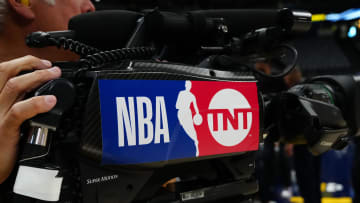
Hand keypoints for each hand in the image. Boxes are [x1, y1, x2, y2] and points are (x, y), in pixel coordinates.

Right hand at [0, 56, 60, 182]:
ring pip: (13, 87)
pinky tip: (50, 101)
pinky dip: (36, 103)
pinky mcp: (4, 129)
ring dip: (37, 77)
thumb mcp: (9, 116)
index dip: (24, 62)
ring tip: (54, 76)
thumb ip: (19, 102)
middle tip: (52, 68)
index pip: (3, 71)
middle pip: (5, 72)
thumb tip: (42, 91)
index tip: (43, 63)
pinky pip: (18, 112)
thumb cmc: (2, 141)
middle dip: (31, 64)